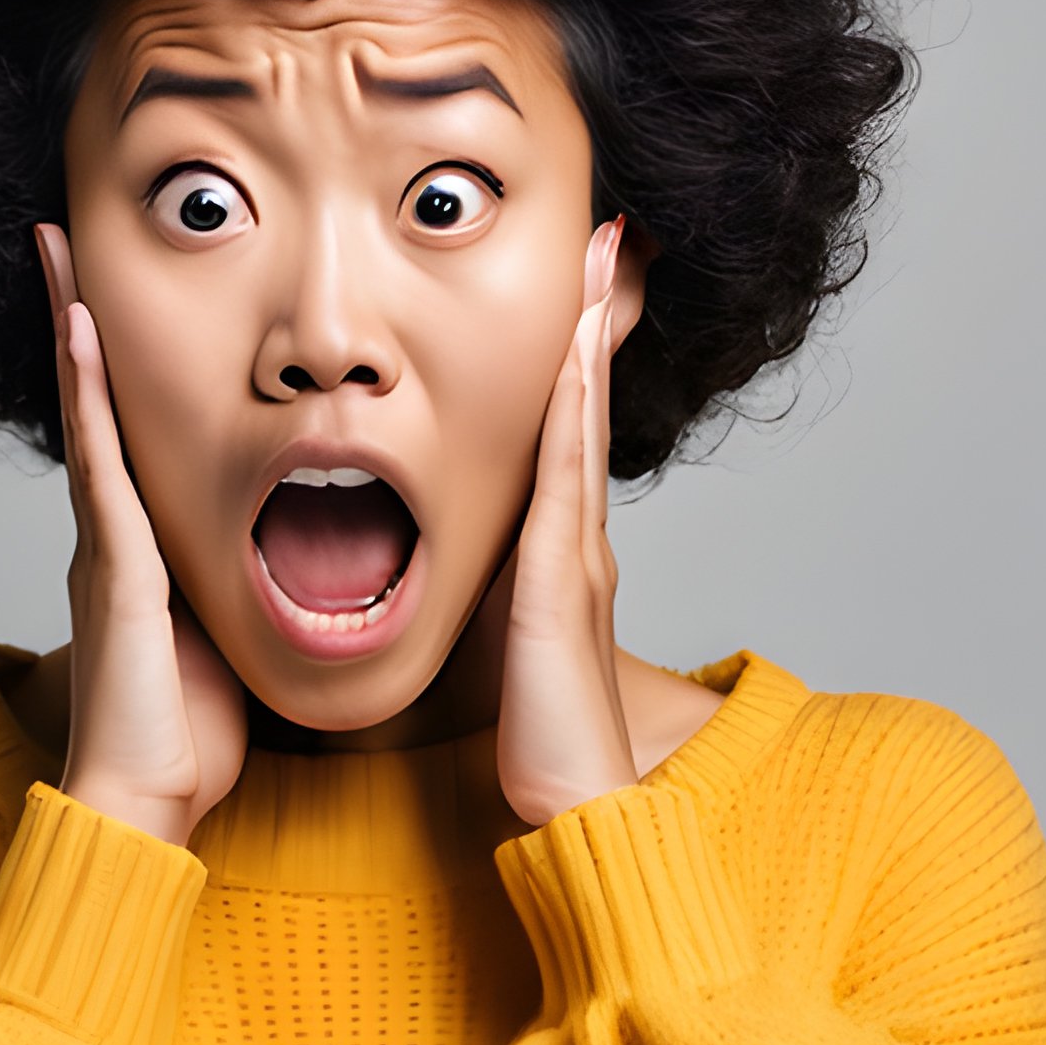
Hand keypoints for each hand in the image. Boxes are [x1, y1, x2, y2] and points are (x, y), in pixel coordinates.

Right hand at [35, 224, 246, 847]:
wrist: (143, 798)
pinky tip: (81, 331)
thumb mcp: (228, 636)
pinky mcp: (113, 560)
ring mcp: (105, 539)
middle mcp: (112, 530)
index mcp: (142, 546)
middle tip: (64, 239)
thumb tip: (293, 562)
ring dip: (73, 327)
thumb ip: (241, 590)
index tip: (109, 291)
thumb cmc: (189, 733)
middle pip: (94, 400)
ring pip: (87, 410)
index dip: (114, 362)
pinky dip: (86, 391)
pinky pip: (99, 458)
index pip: (129, 430)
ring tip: (59, 252)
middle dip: (78, 318)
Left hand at [494, 217, 640, 826]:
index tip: (573, 287)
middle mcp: (577, 541)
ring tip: (602, 261)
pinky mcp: (561, 582)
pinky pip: (566, 476)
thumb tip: (436, 569)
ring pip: (582, 423)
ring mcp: (578, 555)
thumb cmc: (530, 740)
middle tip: (609, 237)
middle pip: (583, 406)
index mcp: (557, 553)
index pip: (561, 433)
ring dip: (589, 340)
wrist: (574, 807)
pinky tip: (570, 359)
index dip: (568, 359)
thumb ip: (478, 599)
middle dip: (594, 321)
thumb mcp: (493, 644)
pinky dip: (573, 411)